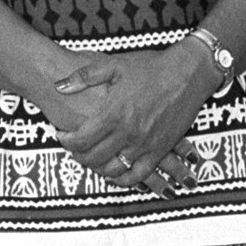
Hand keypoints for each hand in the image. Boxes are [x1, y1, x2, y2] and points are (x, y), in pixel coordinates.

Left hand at [48, 44, 214, 192]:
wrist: (186, 74)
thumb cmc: (150, 67)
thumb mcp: (113, 65)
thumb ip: (84, 77)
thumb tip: (59, 86)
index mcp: (113, 114)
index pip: (81, 140)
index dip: (66, 142)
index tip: (62, 136)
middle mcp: (127, 134)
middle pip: (94, 158)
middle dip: (78, 156)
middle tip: (74, 149)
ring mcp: (144, 145)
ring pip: (114, 171)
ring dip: (98, 169)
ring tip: (92, 159)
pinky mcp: (160, 151)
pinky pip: (138, 176)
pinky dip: (124, 180)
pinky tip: (115, 174)